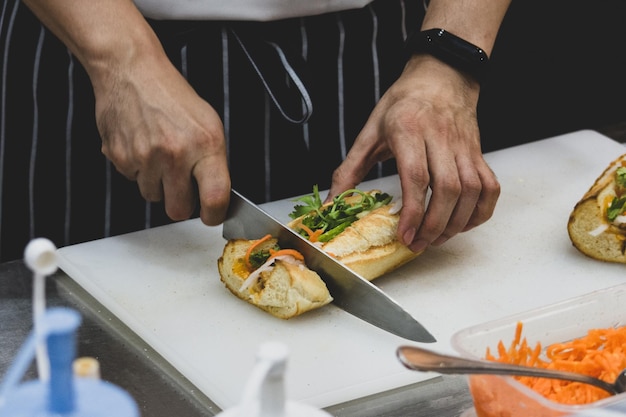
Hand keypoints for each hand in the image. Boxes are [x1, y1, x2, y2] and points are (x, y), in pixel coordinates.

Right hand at [93, 48, 230, 225]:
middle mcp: (176, 154)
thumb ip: (213, 161)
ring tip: (160, 155)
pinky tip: (142, 146)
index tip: (212, 216)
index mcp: (205, 145)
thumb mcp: (209, 124)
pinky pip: (133, 181)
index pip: (215, 197)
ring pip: (153, 197)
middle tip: (182, 186)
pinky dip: (138, 170)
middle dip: (181, 204)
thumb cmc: (173, 97)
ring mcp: (146, 157)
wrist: (132, 72)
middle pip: (178, 210)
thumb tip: (215, 195)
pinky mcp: (121, 157)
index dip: (214, 215)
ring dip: (158, 185)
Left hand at [327, 55, 499, 251]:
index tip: (405, 236)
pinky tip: (462, 222)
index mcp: (409, 130)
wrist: (441, 76)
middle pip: (448, 189)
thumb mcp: (370, 131)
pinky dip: (481, 211)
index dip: (413, 211)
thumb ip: (350, 168)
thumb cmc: (403, 104)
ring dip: (456, 222)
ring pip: (472, 191)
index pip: (416, 176)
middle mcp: (440, 138)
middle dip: (435, 225)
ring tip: (437, 238)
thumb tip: (333, 201)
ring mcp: (464, 147)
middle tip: (419, 244)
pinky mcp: (479, 153)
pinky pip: (490, 187)